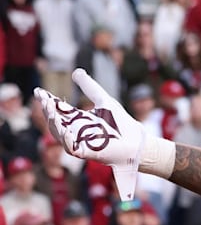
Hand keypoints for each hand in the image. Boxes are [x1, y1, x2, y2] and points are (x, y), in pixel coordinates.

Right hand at [35, 70, 145, 199]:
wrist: (137, 140)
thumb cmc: (121, 123)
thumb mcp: (103, 100)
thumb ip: (90, 87)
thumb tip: (76, 71)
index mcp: (78, 120)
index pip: (58, 110)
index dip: (47, 101)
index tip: (39, 91)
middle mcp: (75, 132)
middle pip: (54, 122)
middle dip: (48, 111)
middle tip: (44, 99)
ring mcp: (80, 143)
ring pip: (59, 135)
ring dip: (53, 123)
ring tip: (50, 109)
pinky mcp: (87, 153)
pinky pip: (71, 147)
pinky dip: (65, 138)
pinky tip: (64, 128)